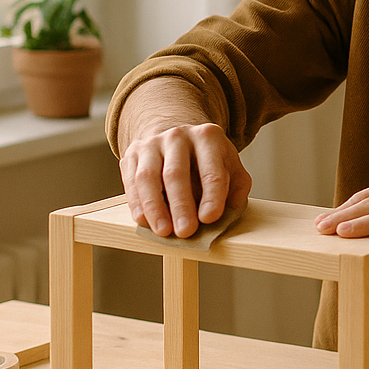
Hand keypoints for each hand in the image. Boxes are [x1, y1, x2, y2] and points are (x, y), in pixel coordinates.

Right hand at [119, 123, 251, 237]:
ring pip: (149, 177)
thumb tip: (231, 211)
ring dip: (155, 208)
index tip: (210, 218)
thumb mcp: (230, 166)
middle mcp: (178, 136)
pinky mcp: (132, 154)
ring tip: (163, 231)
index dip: (212, 196)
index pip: (212, 170)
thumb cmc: (206, 160)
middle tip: (186, 231)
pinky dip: (137, 204)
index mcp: (208, 137)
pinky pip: (131, 181)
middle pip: (176, 173)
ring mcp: (152, 144)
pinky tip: (144, 221)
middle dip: (181, 205)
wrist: (176, 138)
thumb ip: (236, 187)